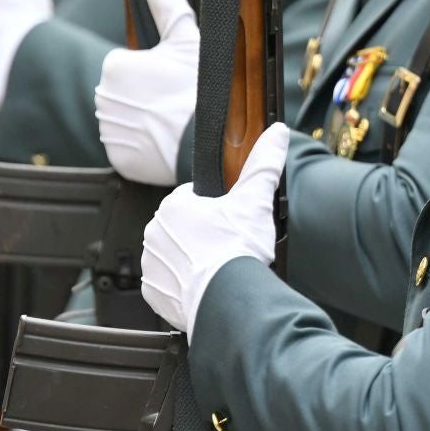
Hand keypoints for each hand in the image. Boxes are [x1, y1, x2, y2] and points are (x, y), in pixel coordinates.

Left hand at [96, 0, 199, 185]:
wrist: (209, 143)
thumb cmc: (199, 88)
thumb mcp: (187, 37)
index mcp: (115, 66)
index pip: (129, 65)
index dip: (153, 71)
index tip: (174, 79)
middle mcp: (103, 98)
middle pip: (126, 91)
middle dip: (147, 94)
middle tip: (176, 98)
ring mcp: (109, 131)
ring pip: (126, 118)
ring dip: (145, 118)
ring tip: (173, 119)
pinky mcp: (117, 158)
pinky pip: (128, 146)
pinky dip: (143, 144)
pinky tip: (165, 139)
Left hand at [142, 122, 290, 334]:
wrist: (227, 298)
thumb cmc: (237, 249)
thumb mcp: (255, 199)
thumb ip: (264, 163)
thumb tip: (277, 132)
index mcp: (173, 206)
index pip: (193, 198)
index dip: (216, 207)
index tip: (230, 219)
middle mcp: (155, 233)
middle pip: (184, 226)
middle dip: (202, 232)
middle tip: (228, 243)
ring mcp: (152, 264)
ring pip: (176, 254)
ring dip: (193, 258)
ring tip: (219, 265)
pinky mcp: (155, 292)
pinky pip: (169, 283)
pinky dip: (185, 284)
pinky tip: (207, 284)